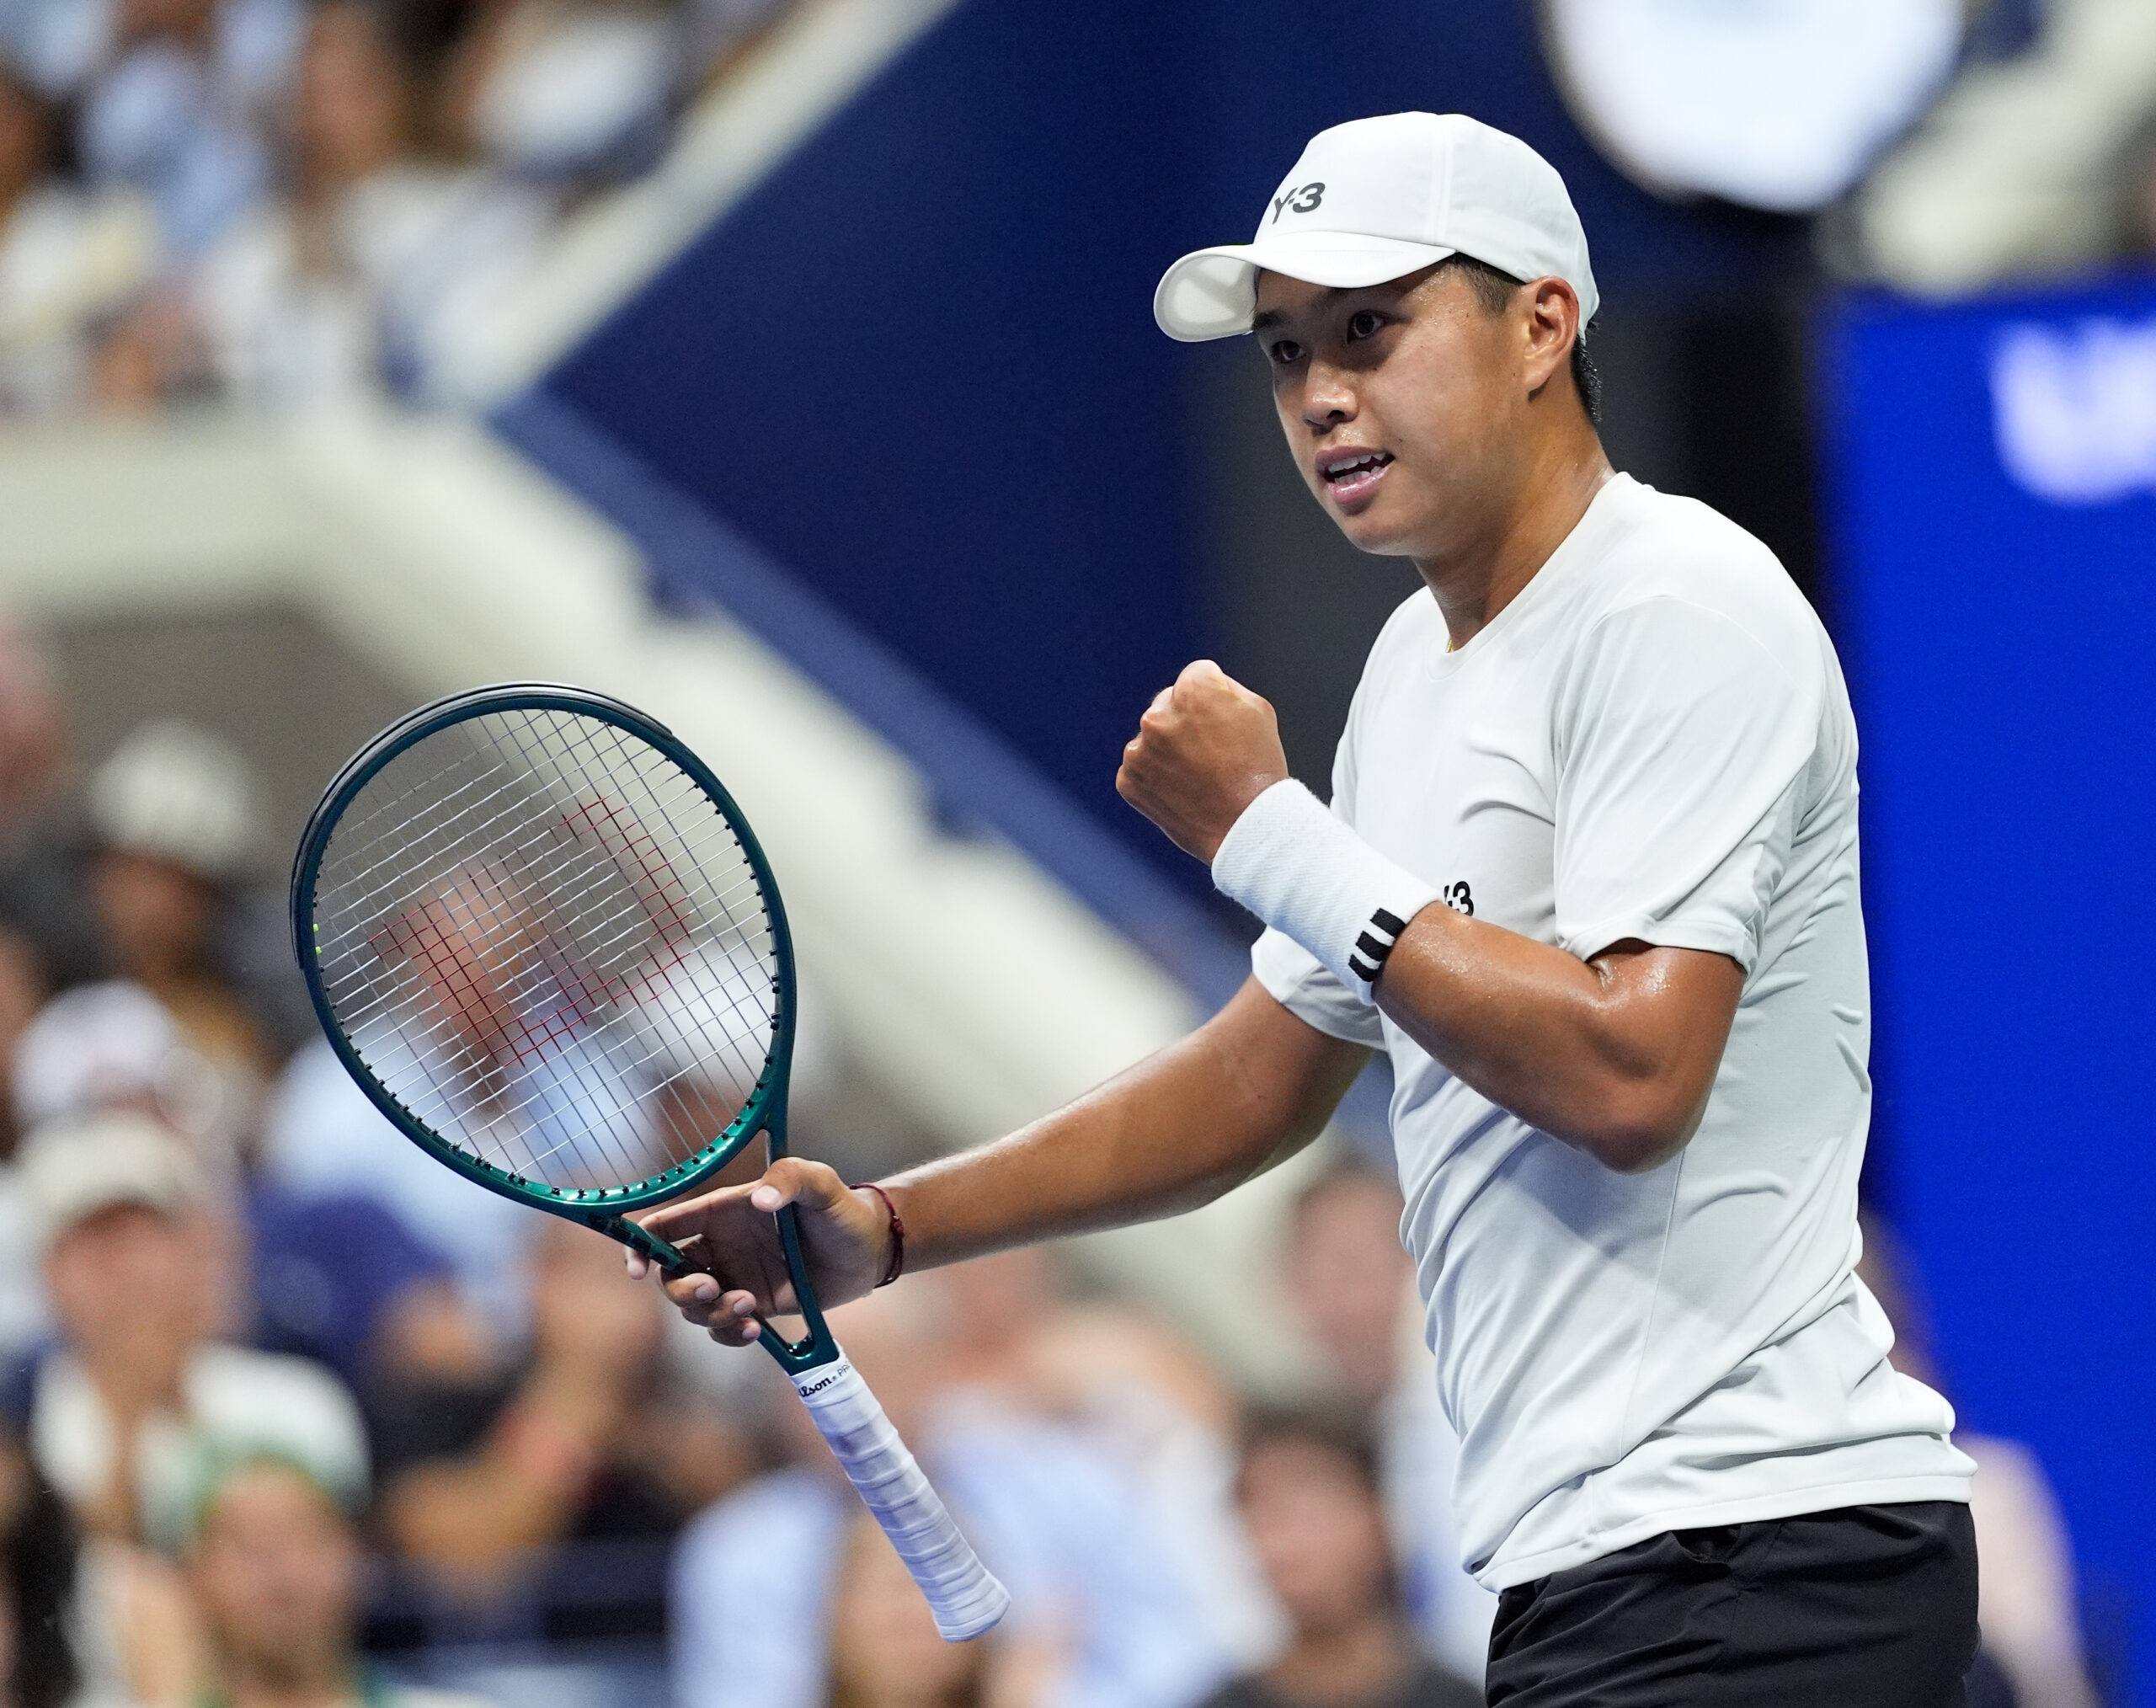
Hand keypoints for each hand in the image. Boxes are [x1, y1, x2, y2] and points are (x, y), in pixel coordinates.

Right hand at [625, 1159, 890, 1345]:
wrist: (870, 1249)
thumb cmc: (840, 1208)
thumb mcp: (819, 1183)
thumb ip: (790, 1179)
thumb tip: (760, 1200)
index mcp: (723, 1212)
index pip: (665, 1226)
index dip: (640, 1244)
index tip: (637, 1269)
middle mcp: (721, 1247)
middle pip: (670, 1275)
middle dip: (680, 1289)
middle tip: (713, 1288)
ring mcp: (735, 1279)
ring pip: (694, 1307)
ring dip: (712, 1314)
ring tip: (750, 1307)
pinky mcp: (754, 1307)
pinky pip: (722, 1329)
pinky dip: (729, 1335)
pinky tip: (755, 1330)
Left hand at [1116, 660, 1288, 862]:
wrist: (1246, 827)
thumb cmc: (1259, 767)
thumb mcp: (1258, 709)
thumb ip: (1223, 686)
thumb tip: (1201, 683)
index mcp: (1192, 690)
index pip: (1197, 676)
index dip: (1216, 698)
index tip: (1226, 723)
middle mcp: (1157, 715)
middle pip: (1170, 705)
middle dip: (1186, 721)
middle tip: (1214, 753)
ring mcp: (1139, 750)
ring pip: (1153, 738)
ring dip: (1169, 750)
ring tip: (1200, 776)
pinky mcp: (1128, 780)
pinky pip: (1140, 768)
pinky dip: (1156, 777)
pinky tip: (1182, 791)